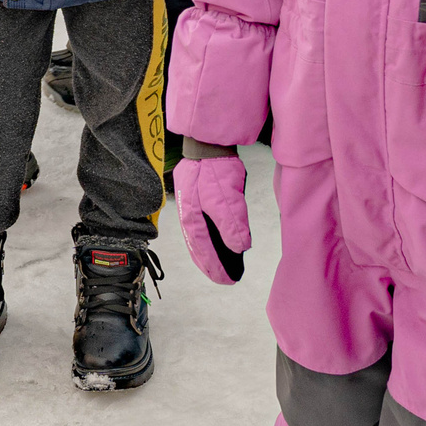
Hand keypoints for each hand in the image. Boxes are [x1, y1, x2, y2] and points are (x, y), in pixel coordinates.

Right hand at [172, 150, 249, 284]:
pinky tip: (210, 242)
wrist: (206, 145)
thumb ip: (232, 224)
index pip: (204, 251)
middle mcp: (187, 216)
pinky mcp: (191, 201)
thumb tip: (239, 248)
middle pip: (196, 248)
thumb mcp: (228, 198)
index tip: (227, 280)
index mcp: (193, 218)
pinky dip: (203, 242)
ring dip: (205, 255)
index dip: (215, 268)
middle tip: (223, 279)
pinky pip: (196, 229)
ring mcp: (187, 208)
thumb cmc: (216, 170)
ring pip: (195, 239)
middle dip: (209, 266)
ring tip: (216, 266)